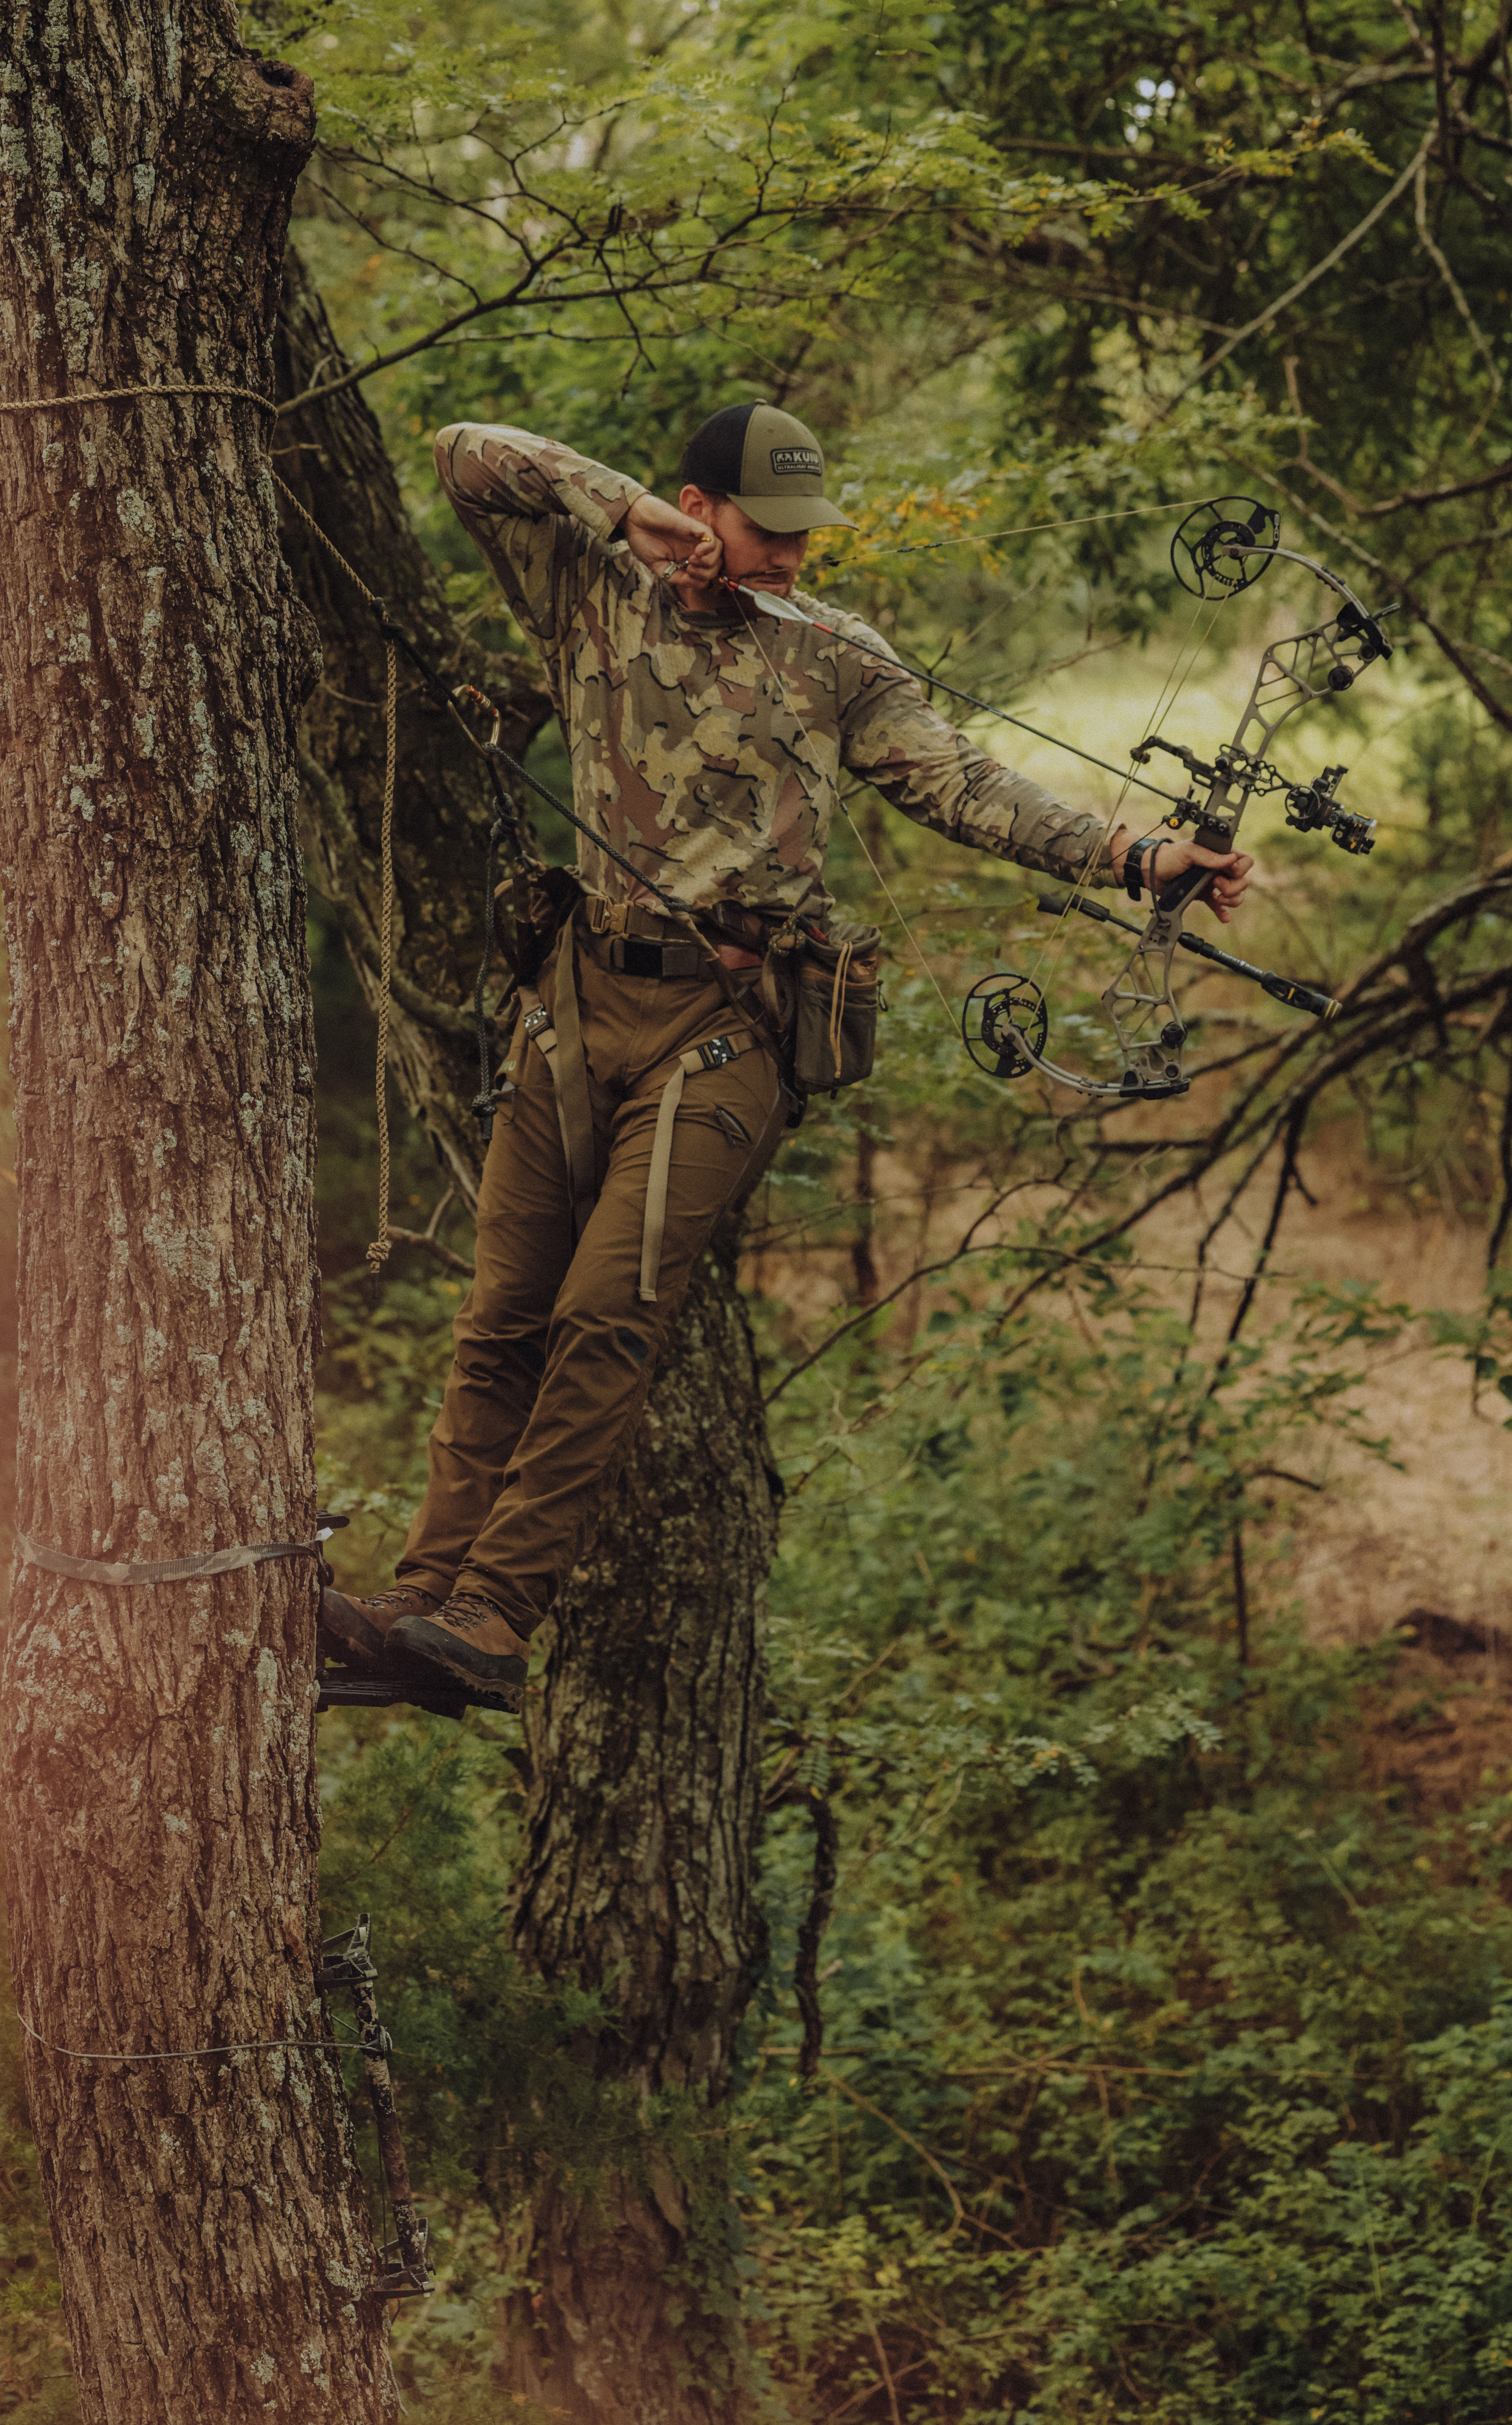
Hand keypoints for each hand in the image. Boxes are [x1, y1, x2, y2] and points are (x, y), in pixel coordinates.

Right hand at [622, 493, 723, 599]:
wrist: (633, 520)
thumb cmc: (643, 541)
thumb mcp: (658, 567)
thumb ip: (675, 577)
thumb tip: (691, 582)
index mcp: (685, 560)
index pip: (706, 575)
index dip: (700, 581)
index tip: (686, 577)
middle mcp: (693, 549)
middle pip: (716, 566)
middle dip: (706, 574)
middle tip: (689, 569)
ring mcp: (695, 539)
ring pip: (719, 553)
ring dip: (709, 563)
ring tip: (692, 560)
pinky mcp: (694, 527)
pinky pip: (713, 539)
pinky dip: (709, 549)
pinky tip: (696, 551)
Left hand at [1111, 829, 1254, 924]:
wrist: (1151, 873)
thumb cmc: (1168, 857)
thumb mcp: (1188, 851)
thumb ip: (1209, 855)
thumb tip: (1231, 859)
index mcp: (1218, 854)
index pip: (1243, 860)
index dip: (1240, 868)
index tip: (1228, 871)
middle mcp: (1219, 868)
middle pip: (1242, 880)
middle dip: (1233, 887)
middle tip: (1216, 884)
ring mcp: (1213, 883)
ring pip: (1235, 894)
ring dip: (1231, 900)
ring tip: (1217, 898)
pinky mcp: (1205, 896)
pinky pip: (1220, 906)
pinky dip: (1224, 912)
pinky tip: (1224, 917)